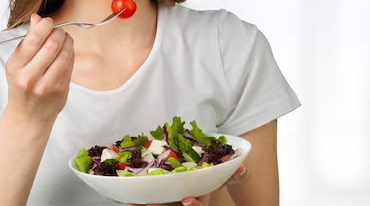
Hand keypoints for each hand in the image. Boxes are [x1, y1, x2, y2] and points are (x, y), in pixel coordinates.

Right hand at [4, 14, 74, 123]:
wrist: (28, 115)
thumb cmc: (23, 84)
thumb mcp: (18, 62)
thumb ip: (29, 40)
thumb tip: (37, 17)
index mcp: (15, 66)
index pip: (34, 39)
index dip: (46, 25)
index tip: (49, 22)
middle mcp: (28, 76)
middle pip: (52, 44)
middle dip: (59, 32)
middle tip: (58, 31)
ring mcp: (46, 85)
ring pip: (65, 53)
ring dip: (68, 41)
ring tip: (64, 39)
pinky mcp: (60, 90)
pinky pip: (71, 64)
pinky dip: (71, 53)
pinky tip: (67, 51)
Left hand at [126, 164, 249, 205]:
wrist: (202, 173)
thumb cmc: (213, 175)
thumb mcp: (226, 175)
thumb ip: (236, 173)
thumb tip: (242, 167)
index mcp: (201, 196)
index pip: (199, 204)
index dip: (194, 204)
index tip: (187, 200)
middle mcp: (185, 201)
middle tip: (150, 205)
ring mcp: (171, 200)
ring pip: (160, 205)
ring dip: (145, 205)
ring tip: (133, 203)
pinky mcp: (160, 197)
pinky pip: (148, 200)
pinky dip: (138, 199)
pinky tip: (127, 197)